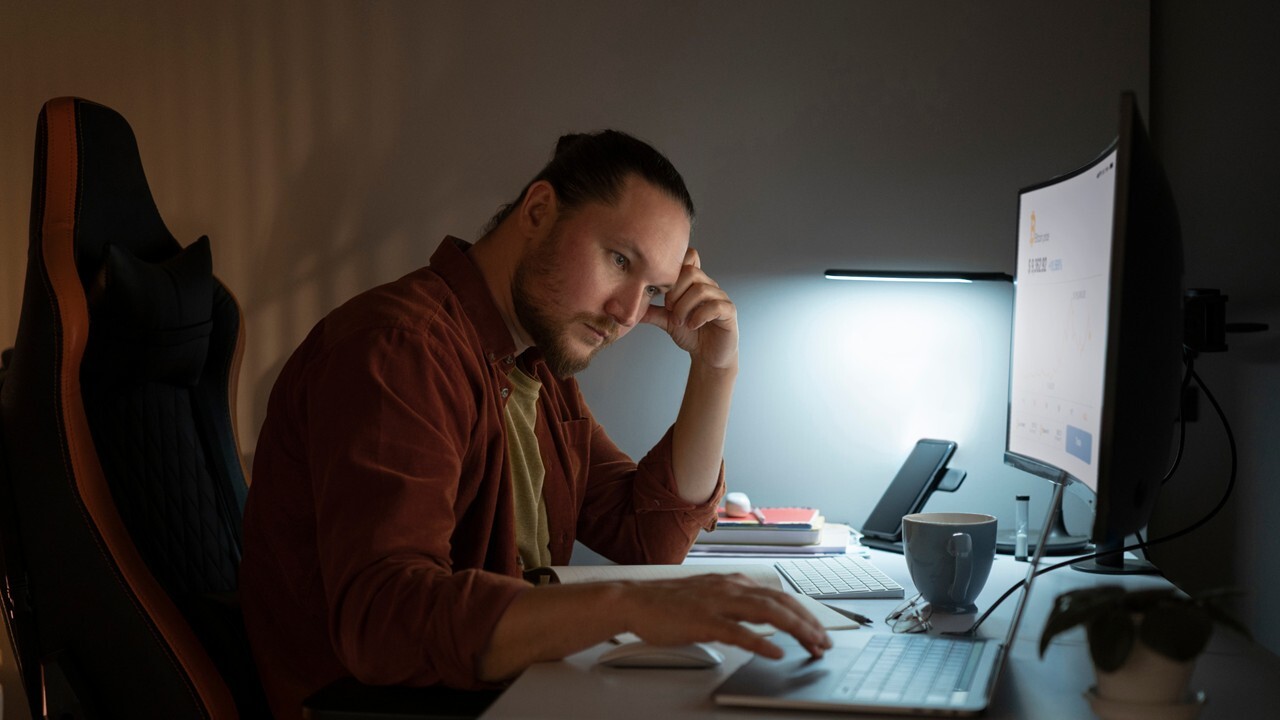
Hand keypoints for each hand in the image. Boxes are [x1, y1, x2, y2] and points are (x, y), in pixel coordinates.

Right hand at [617, 573, 830, 658]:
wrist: (635, 600)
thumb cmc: (670, 603)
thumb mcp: (711, 597)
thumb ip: (737, 605)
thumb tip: (763, 619)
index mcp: (734, 582)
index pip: (778, 597)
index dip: (803, 614)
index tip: (818, 631)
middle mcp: (730, 588)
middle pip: (780, 603)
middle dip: (807, 623)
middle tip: (824, 642)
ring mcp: (716, 603)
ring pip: (766, 613)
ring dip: (794, 629)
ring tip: (811, 644)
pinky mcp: (702, 620)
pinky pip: (737, 632)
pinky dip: (760, 641)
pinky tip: (774, 652)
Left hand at [641, 248, 737, 370]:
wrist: (708, 355)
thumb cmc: (691, 334)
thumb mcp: (667, 321)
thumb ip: (652, 311)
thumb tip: (630, 306)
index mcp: (694, 283)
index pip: (690, 257)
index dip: (675, 269)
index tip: (664, 292)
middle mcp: (709, 286)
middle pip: (691, 272)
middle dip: (675, 293)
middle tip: (669, 310)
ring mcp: (720, 297)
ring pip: (701, 290)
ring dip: (684, 307)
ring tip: (679, 322)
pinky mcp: (729, 312)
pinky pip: (715, 306)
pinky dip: (699, 316)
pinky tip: (692, 325)